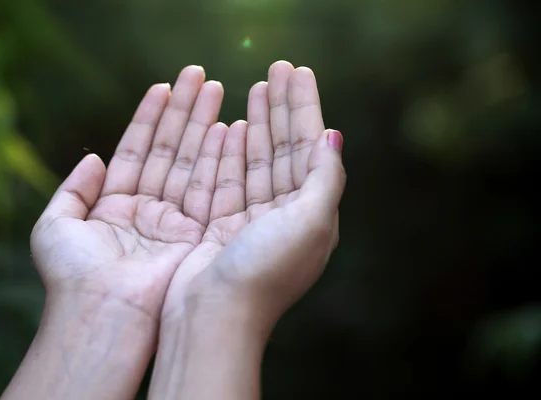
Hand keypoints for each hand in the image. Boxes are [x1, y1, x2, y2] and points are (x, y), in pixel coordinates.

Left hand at [4, 65, 227, 399]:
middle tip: (200, 75)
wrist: (103, 315)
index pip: (136, 150)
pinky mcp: (197, 234)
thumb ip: (73, 188)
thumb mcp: (55, 225)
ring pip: (190, 162)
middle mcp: (148, 210)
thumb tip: (93, 157)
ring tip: (216, 88)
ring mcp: (174, 221)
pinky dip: (216, 157)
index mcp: (114, 206)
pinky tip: (227, 127)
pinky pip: (208, 187)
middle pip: (168, 150)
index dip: (149, 117)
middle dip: (184, 112)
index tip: (163, 86)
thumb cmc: (73, 275)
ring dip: (203, 125)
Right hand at [161, 61, 345, 327]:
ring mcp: (252, 220)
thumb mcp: (310, 222)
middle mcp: (286, 216)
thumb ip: (324, 177)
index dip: (305, 108)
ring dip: (258, 123)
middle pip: (285, 149)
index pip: (310, 149)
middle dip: (282, 108)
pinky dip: (231, 151)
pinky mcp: (222, 226)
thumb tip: (332, 136)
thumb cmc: (264, 272)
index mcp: (312, 215)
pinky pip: (228, 179)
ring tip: (255, 87)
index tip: (297, 73)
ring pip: (257, 160)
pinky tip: (231, 125)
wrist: (213, 318)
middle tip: (276, 68)